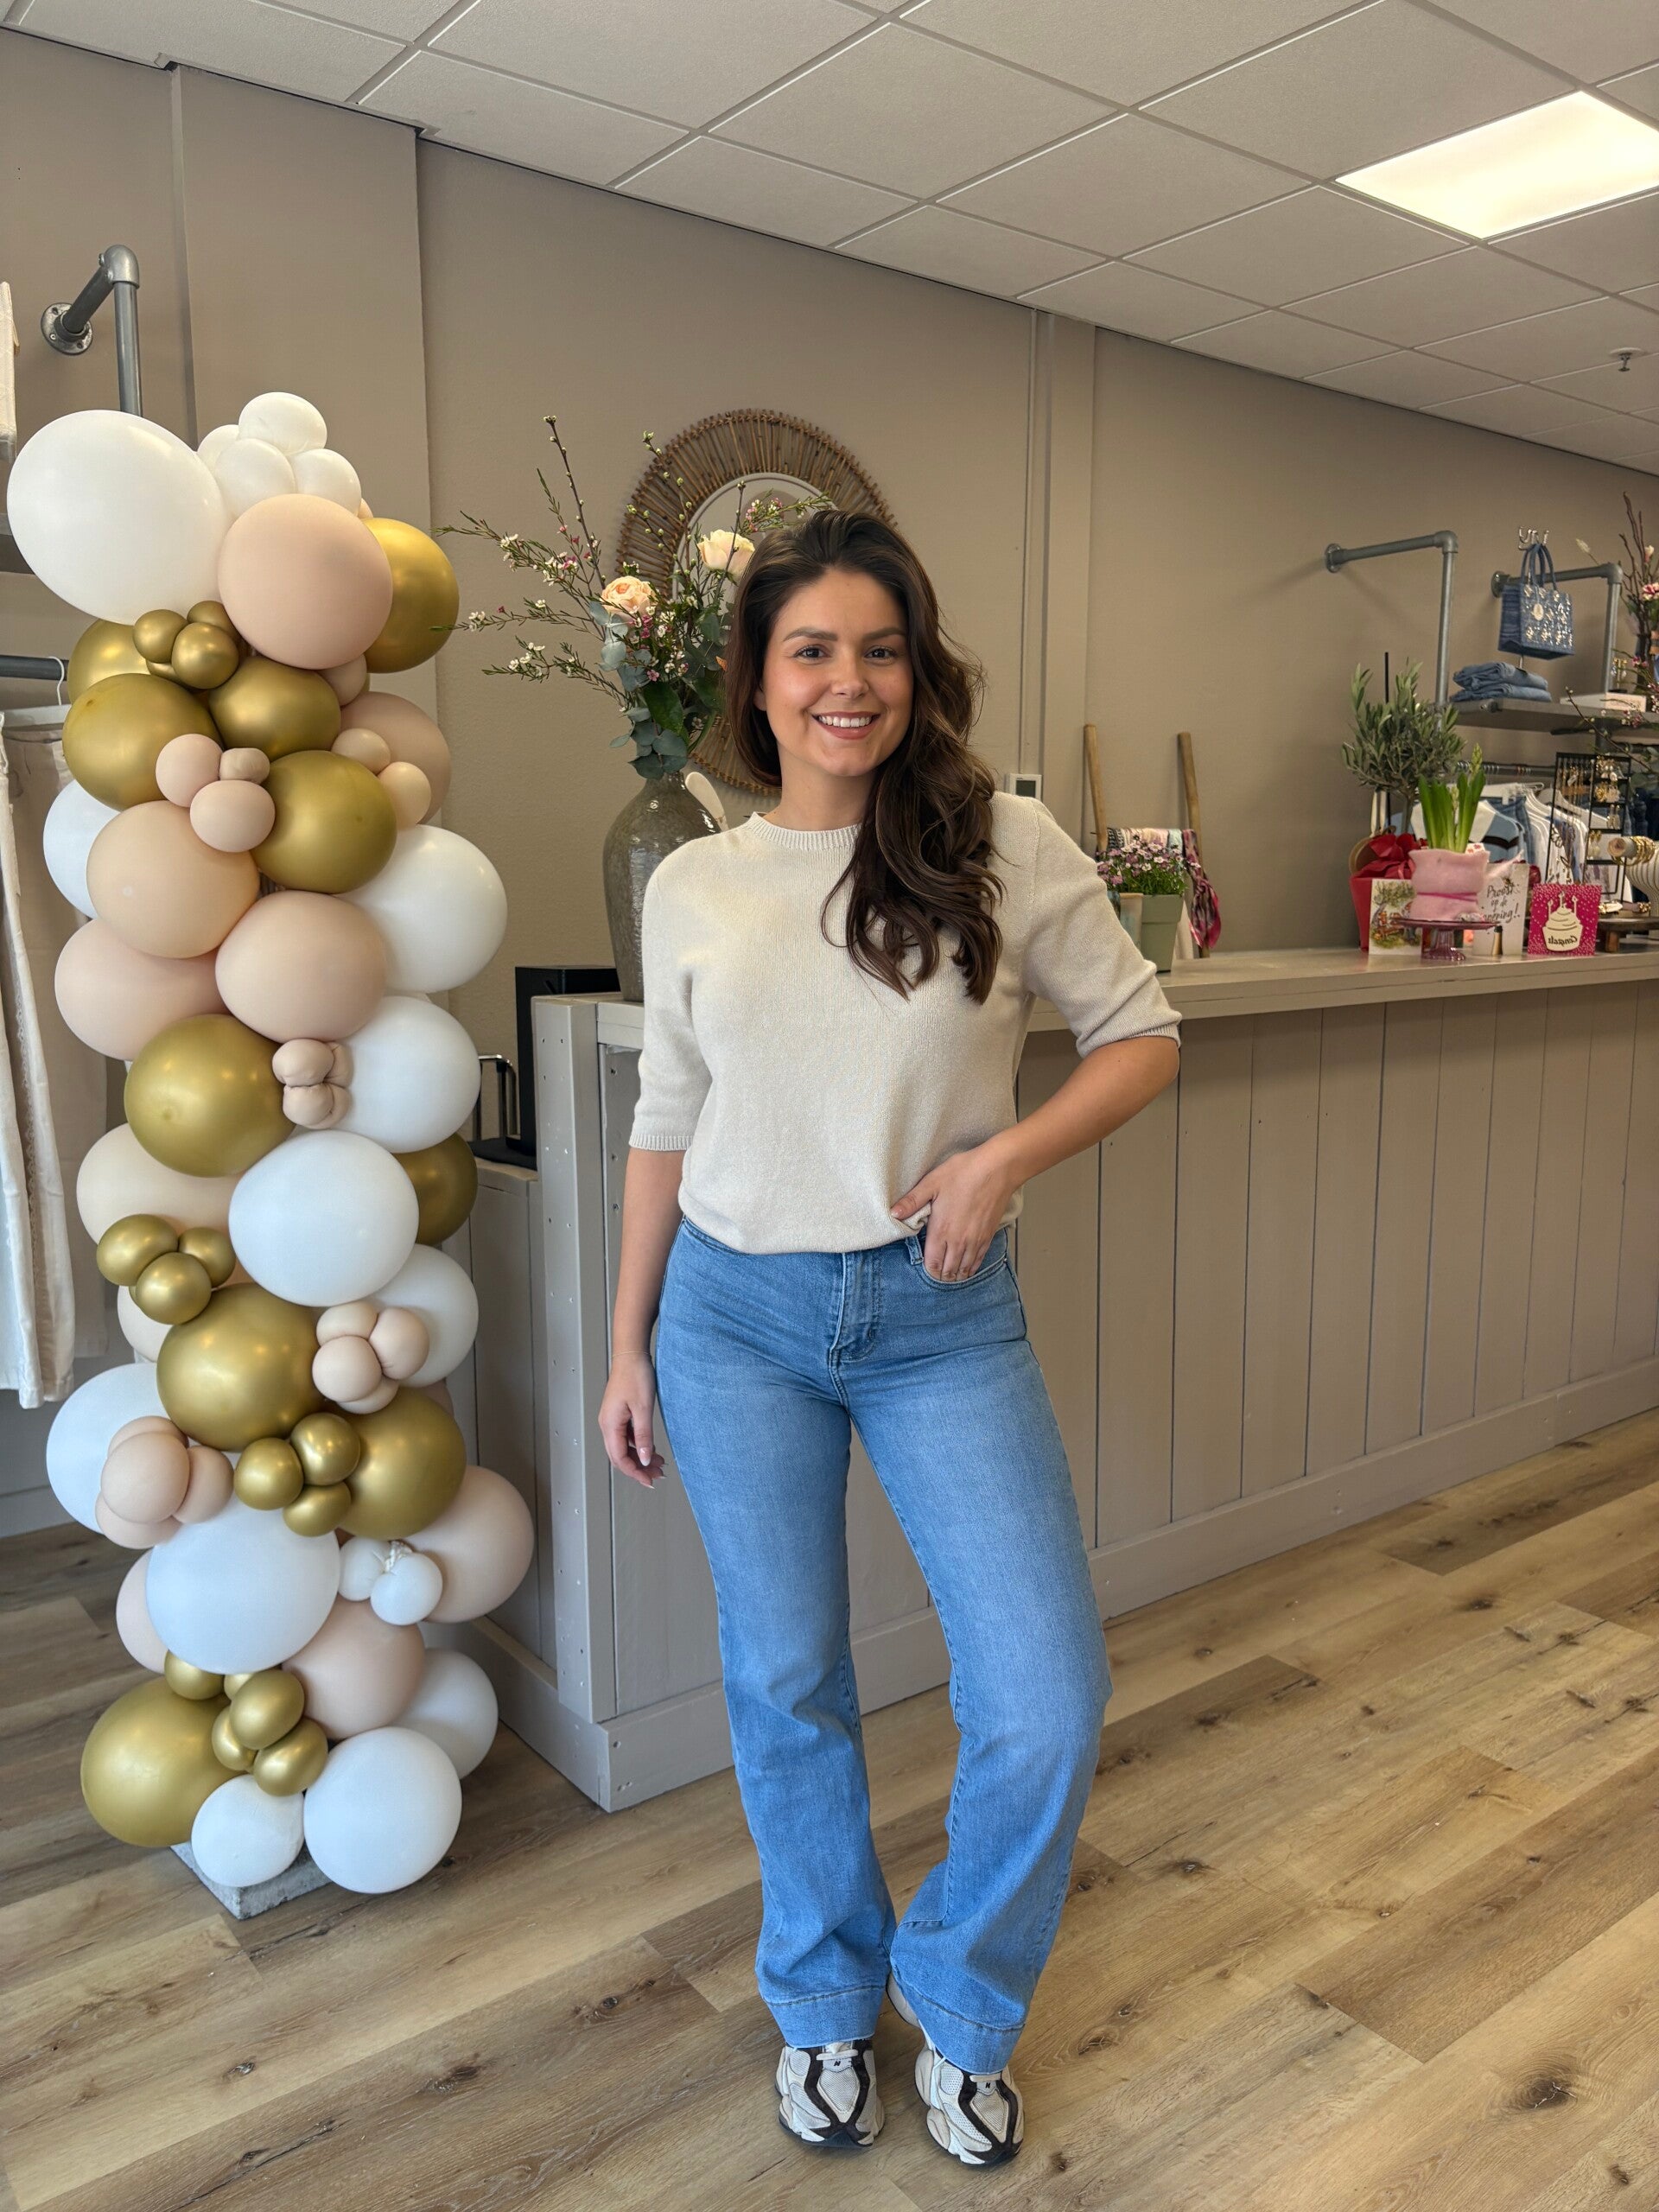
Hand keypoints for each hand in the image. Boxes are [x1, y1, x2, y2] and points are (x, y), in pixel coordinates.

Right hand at [598, 1350, 667, 1487]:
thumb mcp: (643, 1409)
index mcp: (610, 1425)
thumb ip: (643, 1436)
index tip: (649, 1481)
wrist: (631, 1355)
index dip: (634, 1473)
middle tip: (657, 1475)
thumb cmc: (635, 1376)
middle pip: (620, 1456)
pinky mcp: (618, 1414)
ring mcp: (612, 1420)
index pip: (619, 1458)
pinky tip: (651, 1448)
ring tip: (659, 1463)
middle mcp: (607, 1425)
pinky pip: (626, 1437)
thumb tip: (643, 1459)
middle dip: (638, 1468)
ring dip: (639, 1457)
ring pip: (623, 1447)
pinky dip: (638, 1445)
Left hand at [890, 1135, 1023, 1280]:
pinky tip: (967, 1269)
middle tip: (936, 1274)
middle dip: (941, 1275)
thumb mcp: (932, 1183)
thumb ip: (912, 1201)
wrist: (997, 1170)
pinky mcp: (988, 1236)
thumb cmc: (963, 1173)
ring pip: (963, 1269)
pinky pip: (978, 1261)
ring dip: (955, 1275)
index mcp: (941, 1230)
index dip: (928, 1270)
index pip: (933, 1263)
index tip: (925, 1268)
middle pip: (948, 1271)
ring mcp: (975, 1241)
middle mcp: (958, 1241)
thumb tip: (893, 1213)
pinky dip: (970, 1268)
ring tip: (949, 1275)